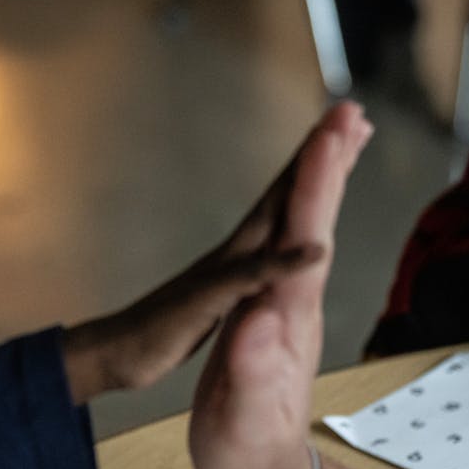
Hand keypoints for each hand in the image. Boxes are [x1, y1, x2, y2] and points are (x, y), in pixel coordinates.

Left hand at [62, 102, 372, 404]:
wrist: (116, 354)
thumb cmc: (155, 333)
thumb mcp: (207, 303)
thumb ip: (255, 274)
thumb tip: (313, 249)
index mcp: (236, 252)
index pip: (286, 193)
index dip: (319, 158)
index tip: (350, 120)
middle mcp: (237, 250)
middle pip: (287, 191)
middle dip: (322, 154)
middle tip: (353, 115)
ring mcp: (231, 266)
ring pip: (281, 213)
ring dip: (310, 182)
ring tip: (336, 154)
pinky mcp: (227, 286)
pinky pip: (273, 247)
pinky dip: (295, 229)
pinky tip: (302, 227)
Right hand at [188, 102, 367, 468]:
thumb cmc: (245, 451)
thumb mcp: (240, 421)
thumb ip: (248, 374)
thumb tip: (255, 321)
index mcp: (284, 319)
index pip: (303, 241)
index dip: (314, 188)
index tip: (326, 137)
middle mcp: (292, 305)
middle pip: (314, 223)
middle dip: (329, 165)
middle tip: (350, 111)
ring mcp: (285, 309)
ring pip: (306, 230)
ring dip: (321, 181)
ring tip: (337, 136)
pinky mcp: (271, 316)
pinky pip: (290, 249)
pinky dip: (299, 214)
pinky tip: (299, 200)